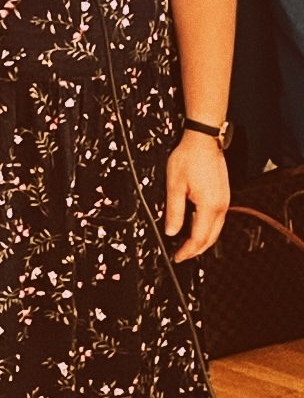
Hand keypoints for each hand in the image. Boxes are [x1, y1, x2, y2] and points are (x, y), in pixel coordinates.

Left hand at [164, 133, 230, 261]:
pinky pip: (217, 219)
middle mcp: (221, 206)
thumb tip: (171, 232)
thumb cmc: (188, 158)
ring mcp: (224, 200)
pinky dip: (206, 228)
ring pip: (216, 230)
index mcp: (209, 206)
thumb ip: (174, 212)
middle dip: (196, 250)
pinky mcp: (223, 195)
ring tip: (186, 245)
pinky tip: (195, 226)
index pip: (199, 238)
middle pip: (211, 238)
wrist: (204, 140)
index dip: (187, 251)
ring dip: (202, 240)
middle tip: (181, 255)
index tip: (177, 257)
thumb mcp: (174, 186)